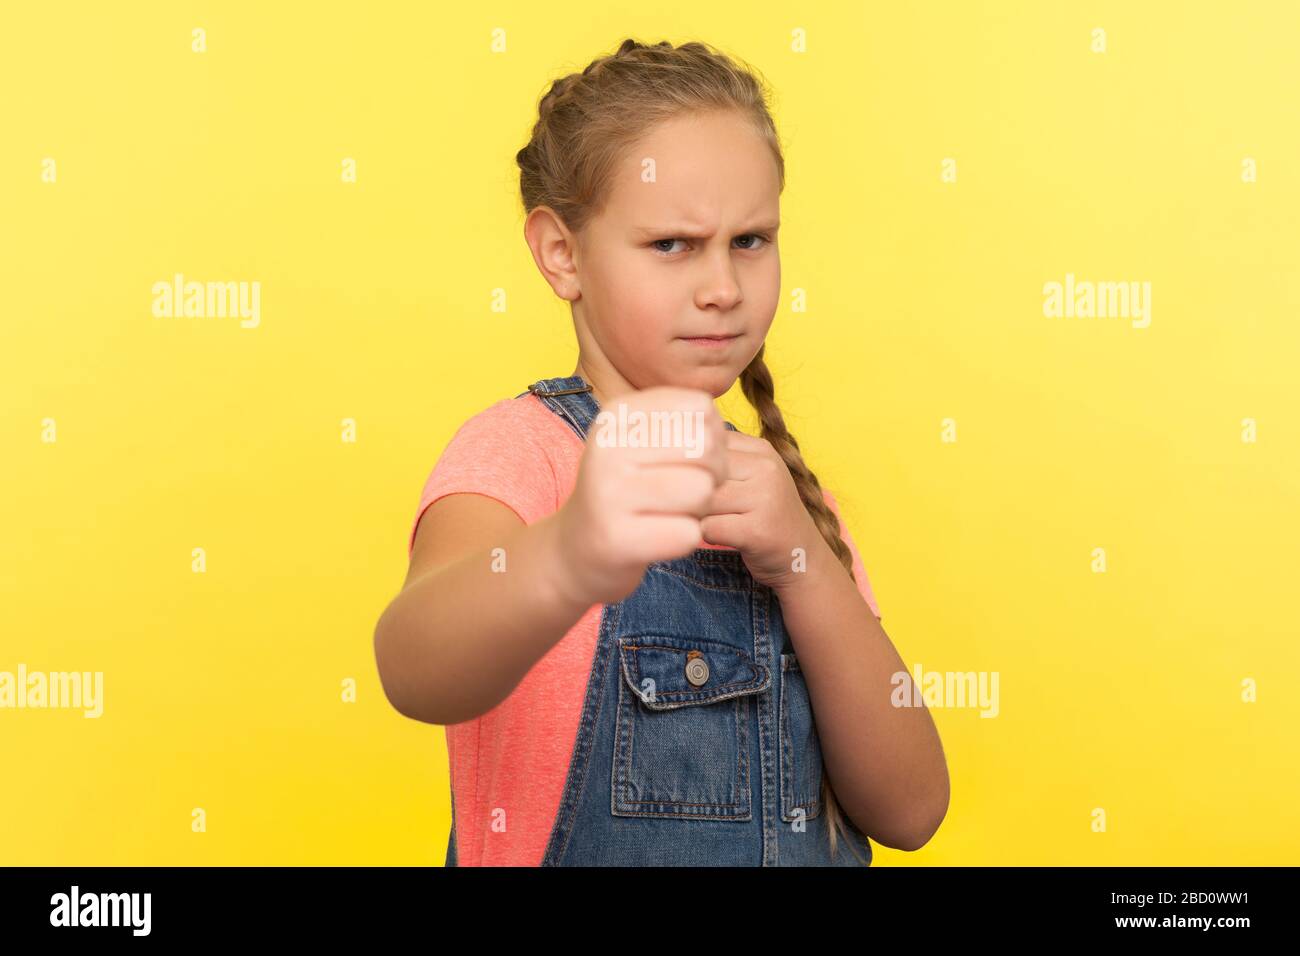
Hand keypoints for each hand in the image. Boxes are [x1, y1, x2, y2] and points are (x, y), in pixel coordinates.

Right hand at [551, 386, 729, 604]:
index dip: (714, 436)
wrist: (576, 548)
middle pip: (705, 447)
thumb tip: (716, 422)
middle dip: (713, 473)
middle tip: (687, 491)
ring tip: (672, 512)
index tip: (691, 456)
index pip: (700, 407)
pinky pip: (688, 533)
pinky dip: (684, 540)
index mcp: (615, 415)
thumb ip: (682, 421)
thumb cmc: (625, 490)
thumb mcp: (640, 440)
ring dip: (699, 508)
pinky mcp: (616, 538)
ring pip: (702, 489)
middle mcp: (607, 448)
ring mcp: (608, 494)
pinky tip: (659, 537)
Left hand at [699, 430, 826, 592]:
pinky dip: (706, 535)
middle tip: (699, 506)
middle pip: (700, 471)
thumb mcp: (752, 476)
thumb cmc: (766, 514)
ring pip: (702, 498)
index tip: (694, 481)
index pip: (705, 444)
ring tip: (711, 520)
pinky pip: (707, 527)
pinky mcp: (757, 530)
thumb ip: (721, 458)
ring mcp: (764, 499)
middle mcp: (766, 468)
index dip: (690, 465)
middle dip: (689, 491)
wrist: (803, 557)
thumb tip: (669, 446)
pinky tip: (721, 536)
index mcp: (761, 449)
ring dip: (696, 514)